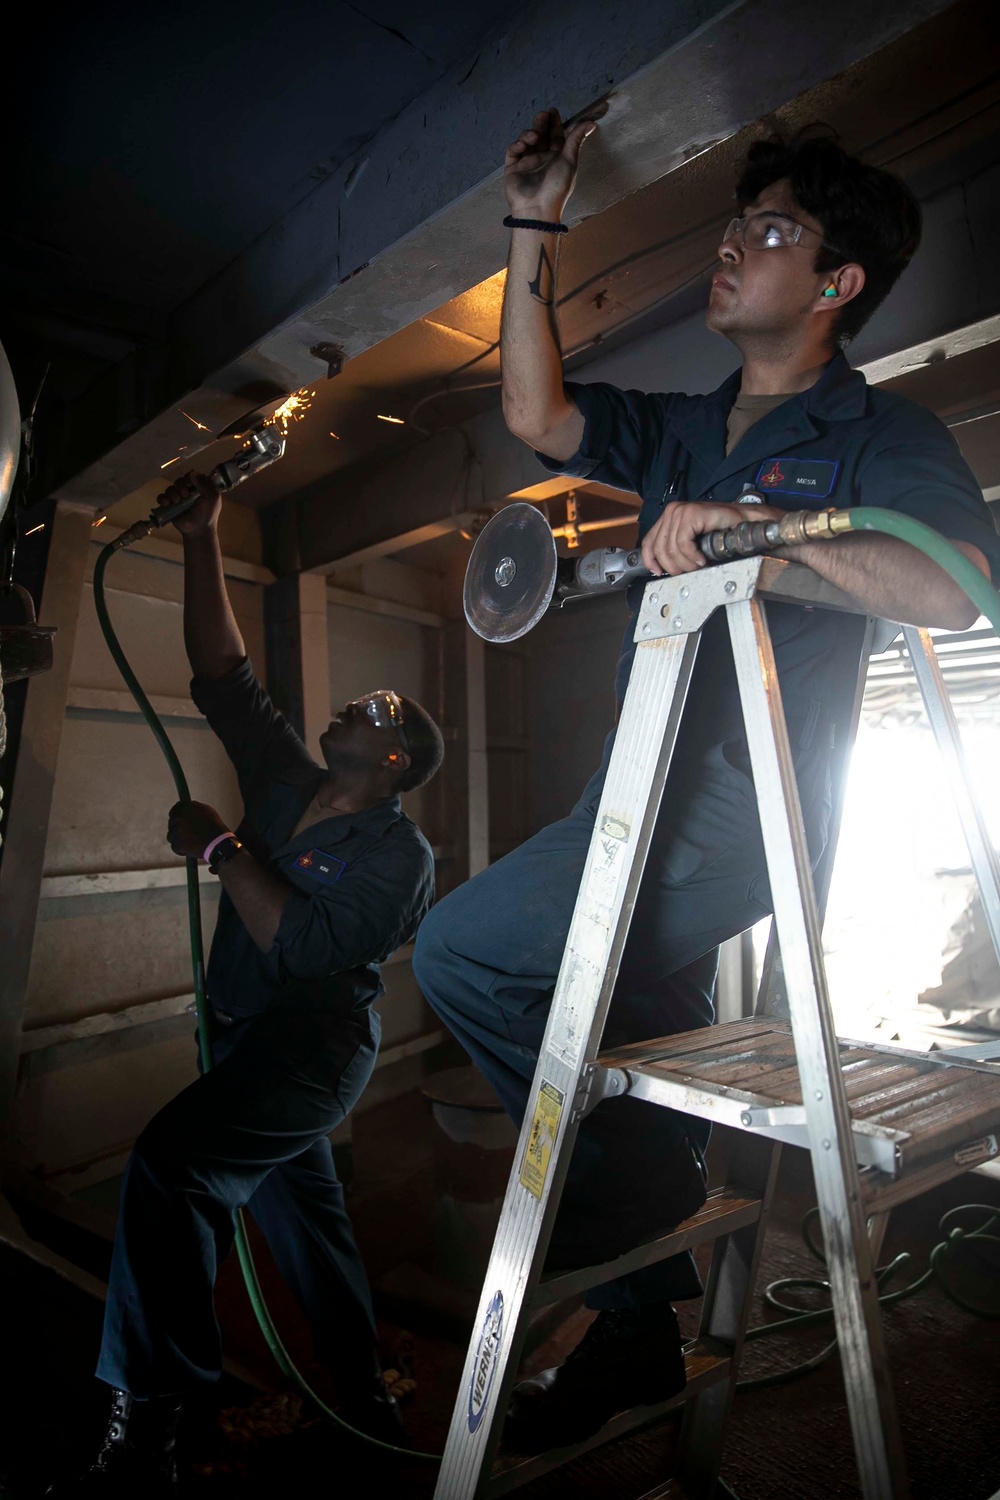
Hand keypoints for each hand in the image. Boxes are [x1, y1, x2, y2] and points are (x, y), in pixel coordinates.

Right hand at [154, 471, 220, 536]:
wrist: (198, 530)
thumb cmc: (208, 514)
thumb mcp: (212, 498)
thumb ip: (204, 484)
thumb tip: (192, 472)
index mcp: (199, 487)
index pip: (191, 475)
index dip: (189, 478)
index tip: (191, 485)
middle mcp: (188, 491)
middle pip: (179, 481)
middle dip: (181, 486)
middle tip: (185, 496)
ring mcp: (178, 498)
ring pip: (170, 488)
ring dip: (172, 493)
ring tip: (178, 501)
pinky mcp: (170, 505)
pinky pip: (162, 497)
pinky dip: (162, 499)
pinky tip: (167, 503)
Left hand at [167, 800, 227, 858]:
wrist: (218, 842)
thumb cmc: (215, 827)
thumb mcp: (206, 810)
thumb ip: (193, 807)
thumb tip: (185, 806)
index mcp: (185, 808)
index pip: (174, 810)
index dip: (177, 817)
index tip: (179, 821)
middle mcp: (179, 818)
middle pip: (171, 824)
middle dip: (178, 829)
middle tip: (188, 834)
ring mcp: (176, 831)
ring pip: (171, 836)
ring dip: (178, 839)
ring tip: (191, 841)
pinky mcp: (177, 844)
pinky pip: (175, 847)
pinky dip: (181, 849)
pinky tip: (191, 848)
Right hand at [504, 106, 596, 217]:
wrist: (538, 208)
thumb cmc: (556, 187)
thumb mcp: (569, 161)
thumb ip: (576, 139)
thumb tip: (591, 122)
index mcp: (556, 157)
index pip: (555, 135)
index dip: (554, 123)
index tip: (553, 111)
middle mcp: (541, 158)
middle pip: (540, 134)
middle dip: (540, 123)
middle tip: (542, 115)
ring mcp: (526, 162)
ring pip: (525, 140)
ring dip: (528, 134)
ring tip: (534, 137)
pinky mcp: (513, 168)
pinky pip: (513, 151)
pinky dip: (516, 145)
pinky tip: (523, 145)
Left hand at [641, 501, 784, 576]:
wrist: (742, 521)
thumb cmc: (719, 531)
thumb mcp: (691, 541)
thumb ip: (675, 548)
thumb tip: (661, 567)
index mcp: (669, 517)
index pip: (649, 541)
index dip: (650, 560)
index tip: (658, 572)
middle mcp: (672, 511)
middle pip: (659, 548)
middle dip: (673, 566)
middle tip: (687, 571)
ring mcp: (681, 511)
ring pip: (671, 548)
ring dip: (685, 563)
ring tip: (697, 566)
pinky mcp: (691, 514)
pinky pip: (683, 543)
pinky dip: (692, 556)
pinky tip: (701, 559)